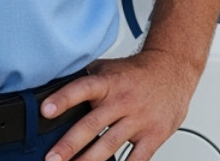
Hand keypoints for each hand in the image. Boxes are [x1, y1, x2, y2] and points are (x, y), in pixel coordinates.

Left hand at [40, 49, 199, 160]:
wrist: (173, 69)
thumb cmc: (137, 73)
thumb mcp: (108, 68)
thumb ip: (85, 80)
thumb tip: (53, 88)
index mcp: (108, 82)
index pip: (83, 88)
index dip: (63, 98)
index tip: (45, 110)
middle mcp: (123, 101)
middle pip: (92, 124)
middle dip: (69, 144)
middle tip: (51, 158)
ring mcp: (139, 119)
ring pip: (110, 145)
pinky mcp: (153, 135)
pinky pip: (136, 158)